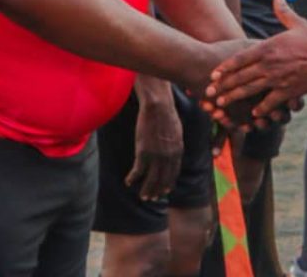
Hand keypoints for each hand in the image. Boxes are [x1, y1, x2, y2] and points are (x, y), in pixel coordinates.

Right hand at [125, 78, 182, 200]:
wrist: (158, 106)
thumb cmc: (167, 114)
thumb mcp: (176, 131)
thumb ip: (175, 144)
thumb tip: (173, 151)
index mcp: (178, 151)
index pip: (174, 173)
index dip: (169, 183)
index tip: (165, 191)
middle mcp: (168, 156)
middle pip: (163, 179)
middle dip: (157, 191)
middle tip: (152, 199)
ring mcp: (156, 155)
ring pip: (151, 179)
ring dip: (146, 190)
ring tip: (143, 197)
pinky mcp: (143, 152)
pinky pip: (138, 171)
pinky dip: (133, 178)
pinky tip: (128, 182)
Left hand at [205, 0, 306, 118]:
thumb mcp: (299, 24)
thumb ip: (284, 12)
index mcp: (269, 47)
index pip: (241, 57)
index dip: (226, 66)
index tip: (213, 73)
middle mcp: (270, 64)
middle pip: (241, 76)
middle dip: (224, 84)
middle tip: (209, 92)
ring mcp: (278, 80)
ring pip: (251, 90)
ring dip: (235, 97)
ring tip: (221, 103)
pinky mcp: (289, 92)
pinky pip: (271, 102)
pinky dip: (261, 109)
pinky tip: (253, 114)